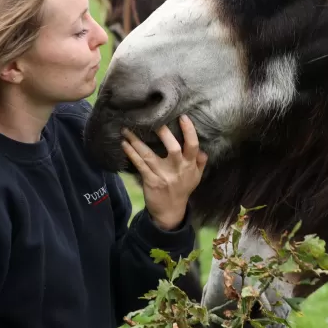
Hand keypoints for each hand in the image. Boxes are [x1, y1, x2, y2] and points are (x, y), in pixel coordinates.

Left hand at [121, 116, 207, 230]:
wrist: (170, 211)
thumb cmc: (183, 189)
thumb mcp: (196, 177)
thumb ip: (200, 162)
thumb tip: (203, 149)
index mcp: (189, 165)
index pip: (193, 146)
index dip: (189, 131)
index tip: (183, 117)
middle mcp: (177, 169)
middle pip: (174, 149)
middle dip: (164, 134)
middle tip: (154, 120)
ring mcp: (163, 175)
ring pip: (150, 155)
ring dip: (137, 142)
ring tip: (127, 129)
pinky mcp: (150, 181)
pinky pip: (140, 165)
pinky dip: (131, 154)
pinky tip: (124, 144)